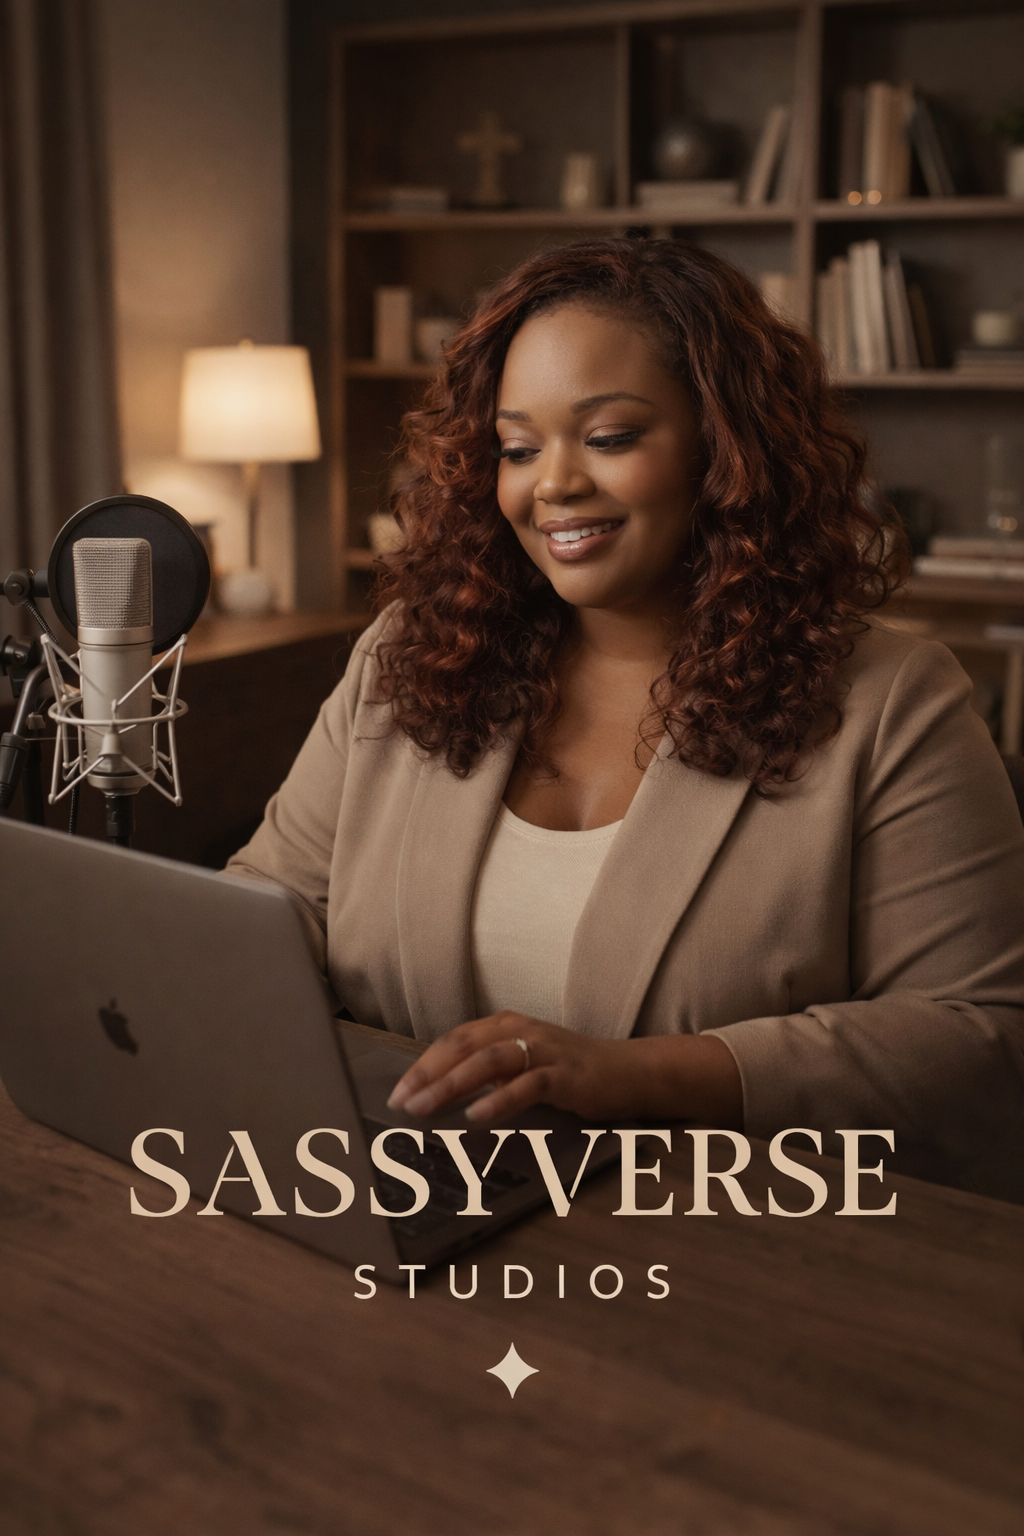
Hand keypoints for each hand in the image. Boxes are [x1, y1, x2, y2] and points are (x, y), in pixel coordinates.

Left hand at [386, 1011, 743, 1126]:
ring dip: (450, 1086)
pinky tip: (475, 1117)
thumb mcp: (524, 1066)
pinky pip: (526, 1084)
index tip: (397, 1093)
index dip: (422, 1065)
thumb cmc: (571, 1074)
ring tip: (425, 1109)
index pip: (453, 1040)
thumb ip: (488, 1074)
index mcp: (506, 1024)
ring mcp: (544, 1050)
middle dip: (427, 1076)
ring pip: (487, 1062)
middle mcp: (521, 1030)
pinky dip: (498, 1100)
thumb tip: (439, 1096)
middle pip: (462, 1047)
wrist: (630, 1073)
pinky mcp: (566, 1074)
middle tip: (401, 1104)